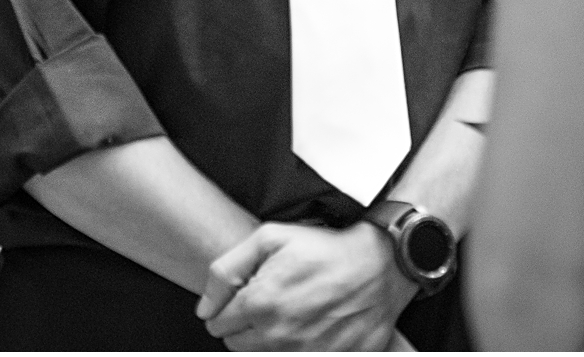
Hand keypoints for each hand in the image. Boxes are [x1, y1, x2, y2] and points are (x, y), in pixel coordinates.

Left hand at [196, 220, 419, 350]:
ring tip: (290, 313)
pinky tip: (309, 327)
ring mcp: (303, 353)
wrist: (380, 264)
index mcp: (260, 304)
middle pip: (235, 345)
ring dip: (268, 339)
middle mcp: (278, 335)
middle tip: (270, 301)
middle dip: (244, 325)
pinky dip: (296, 348)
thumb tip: (204, 308)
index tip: (248, 293)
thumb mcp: (270, 237)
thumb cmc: (326, 248)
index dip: (229, 306)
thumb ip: (226, 270)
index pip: (217, 324)